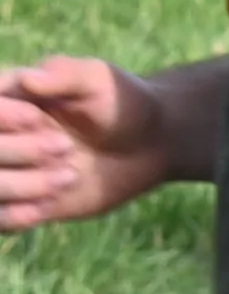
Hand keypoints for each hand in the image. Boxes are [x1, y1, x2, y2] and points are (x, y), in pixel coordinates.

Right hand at [0, 59, 180, 230]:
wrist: (149, 143)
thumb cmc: (120, 102)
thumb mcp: (98, 79)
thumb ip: (64, 74)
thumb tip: (28, 78)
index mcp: (7, 96)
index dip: (2, 117)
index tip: (37, 119)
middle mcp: (1, 134)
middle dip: (17, 149)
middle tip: (66, 146)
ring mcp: (10, 168)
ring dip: (21, 185)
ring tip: (71, 175)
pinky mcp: (25, 200)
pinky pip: (0, 218)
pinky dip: (15, 215)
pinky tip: (49, 206)